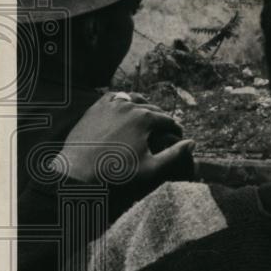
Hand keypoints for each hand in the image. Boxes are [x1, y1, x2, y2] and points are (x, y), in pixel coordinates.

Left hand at [61, 93, 194, 187]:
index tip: (179, 138)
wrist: (78, 171)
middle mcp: (129, 106)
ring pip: (135, 99)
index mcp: (145, 118)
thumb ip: (174, 155)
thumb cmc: (116, 172)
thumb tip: (193, 143)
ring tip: (148, 117)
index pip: (168, 121)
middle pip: (153, 109)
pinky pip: (115, 97)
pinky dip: (124, 101)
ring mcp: (110, 104)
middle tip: (166, 131)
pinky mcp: (96, 107)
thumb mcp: (150, 168)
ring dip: (145, 107)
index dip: (176, 130)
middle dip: (163, 120)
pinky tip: (126, 110)